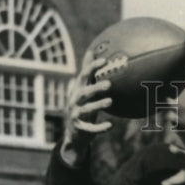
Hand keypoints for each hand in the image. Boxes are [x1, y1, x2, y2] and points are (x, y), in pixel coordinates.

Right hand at [60, 52, 113, 166]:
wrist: (74, 133)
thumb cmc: (83, 107)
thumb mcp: (85, 89)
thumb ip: (88, 74)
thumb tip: (92, 50)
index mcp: (78, 90)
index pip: (84, 75)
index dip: (92, 67)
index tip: (105, 61)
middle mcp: (74, 101)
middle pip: (83, 92)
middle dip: (95, 88)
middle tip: (109, 84)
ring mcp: (76, 115)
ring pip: (86, 110)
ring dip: (98, 105)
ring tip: (110, 101)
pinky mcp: (79, 128)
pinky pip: (90, 128)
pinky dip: (99, 128)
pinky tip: (110, 126)